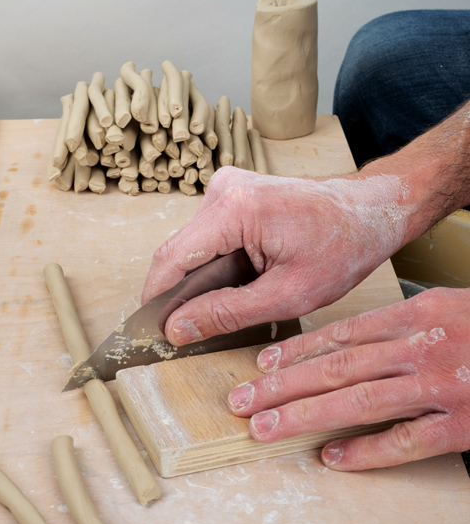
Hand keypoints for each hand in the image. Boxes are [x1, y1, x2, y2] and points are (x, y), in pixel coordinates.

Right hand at [142, 166, 413, 345]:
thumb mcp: (288, 295)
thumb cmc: (343, 247)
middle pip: (177, 253)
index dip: (156, 300)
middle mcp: (223, 190)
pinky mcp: (233, 194)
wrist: (372, 211)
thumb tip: (177, 329)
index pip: (171, 260)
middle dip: (178, 295)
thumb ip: (227, 313)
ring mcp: (227, 188)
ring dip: (199, 281)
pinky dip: (214, 266)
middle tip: (187, 335)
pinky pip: (207, 237)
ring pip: (191, 247)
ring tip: (222, 310)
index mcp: (235, 209)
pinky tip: (237, 286)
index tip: (150, 334)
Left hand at [227, 287, 469, 469]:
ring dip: (304, 416)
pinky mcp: (464, 425)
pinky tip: (332, 458)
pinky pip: (404, 441)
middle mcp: (425, 346)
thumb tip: (357, 346)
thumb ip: (408, 324)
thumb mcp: (453, 308)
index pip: (343, 334)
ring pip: (358, 401)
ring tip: (264, 428)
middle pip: (337, 367)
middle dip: (281, 386)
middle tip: (240, 401)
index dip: (295, 352)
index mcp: (422, 313)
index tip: (260, 366)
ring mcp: (443, 387)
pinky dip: (366, 452)